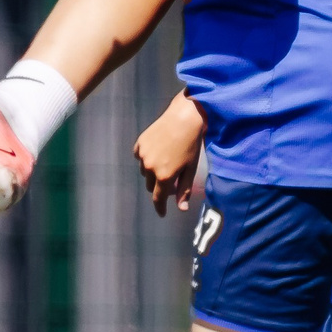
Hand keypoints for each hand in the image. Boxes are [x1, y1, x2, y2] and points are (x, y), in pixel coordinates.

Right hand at [134, 93, 204, 216]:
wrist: (184, 117)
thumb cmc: (191, 144)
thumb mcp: (191, 169)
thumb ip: (184, 190)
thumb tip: (181, 209)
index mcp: (164, 176)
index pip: (158, 199)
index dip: (160, 208)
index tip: (162, 213)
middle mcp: (150, 167)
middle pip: (151, 186)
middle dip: (160, 186)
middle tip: (172, 178)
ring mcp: (143, 155)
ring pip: (145, 172)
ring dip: (153, 172)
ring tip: (166, 160)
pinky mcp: (140, 144)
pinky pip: (140, 157)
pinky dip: (147, 158)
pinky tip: (158, 151)